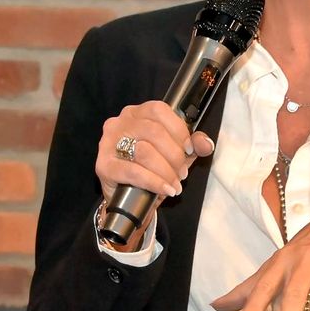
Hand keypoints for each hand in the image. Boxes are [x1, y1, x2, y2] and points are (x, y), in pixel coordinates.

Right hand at [95, 102, 213, 248]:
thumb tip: (206, 143)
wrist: (130, 199)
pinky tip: (164, 190)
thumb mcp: (177, 154)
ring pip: (144, 151)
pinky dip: (153, 182)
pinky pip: (133, 171)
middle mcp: (120, 123)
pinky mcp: (104, 165)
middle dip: (174, 156)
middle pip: (154, 132)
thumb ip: (193, 145)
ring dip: (165, 171)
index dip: (178, 130)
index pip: (159, 110)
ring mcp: (108, 143)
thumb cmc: (153, 169)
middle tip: (182, 173)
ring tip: (174, 183)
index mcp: (138, 113)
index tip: (189, 150)